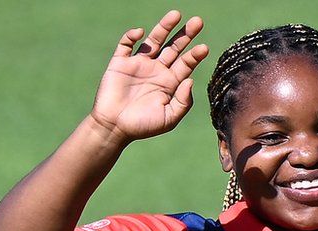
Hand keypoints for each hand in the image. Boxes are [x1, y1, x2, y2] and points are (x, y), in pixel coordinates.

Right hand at [90, 11, 209, 143]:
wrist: (114, 128)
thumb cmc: (143, 126)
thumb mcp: (169, 118)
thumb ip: (183, 101)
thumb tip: (190, 79)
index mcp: (170, 83)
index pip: (186, 64)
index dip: (195, 55)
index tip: (204, 48)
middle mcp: (157, 70)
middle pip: (174, 47)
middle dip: (186, 35)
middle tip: (198, 21)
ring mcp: (138, 64)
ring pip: (154, 41)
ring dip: (164, 27)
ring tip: (176, 14)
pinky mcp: (120, 63)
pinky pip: (126, 44)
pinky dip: (132, 36)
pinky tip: (141, 32)